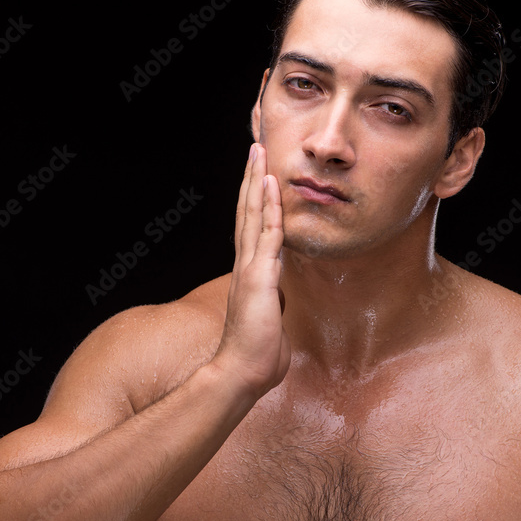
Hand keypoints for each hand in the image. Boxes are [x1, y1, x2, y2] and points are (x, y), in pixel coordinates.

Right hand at [212, 143, 290, 398]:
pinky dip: (268, 208)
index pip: (253, 227)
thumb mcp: (270, 321)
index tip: (260, 174)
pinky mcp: (257, 278)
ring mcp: (250, 269)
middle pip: (247, 211)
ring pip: (253, 214)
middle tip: (255, 146)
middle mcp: (246, 264)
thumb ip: (272, 304)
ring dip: (256, 182)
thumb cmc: (257, 355)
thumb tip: (278, 299)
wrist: (242, 374)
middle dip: (252, 178)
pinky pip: (266, 235)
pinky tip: (270, 185)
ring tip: (259, 151)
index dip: (256, 199)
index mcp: (251, 273)